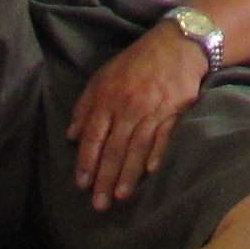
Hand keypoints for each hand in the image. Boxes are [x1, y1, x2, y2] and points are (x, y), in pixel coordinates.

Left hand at [66, 24, 208, 210]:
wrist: (177, 43)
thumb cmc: (137, 61)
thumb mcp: (104, 76)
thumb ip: (86, 105)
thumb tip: (71, 134)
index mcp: (108, 98)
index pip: (93, 136)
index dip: (86, 162)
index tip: (82, 184)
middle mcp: (128, 106)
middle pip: (114, 148)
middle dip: (105, 178)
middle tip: (99, 205)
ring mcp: (152, 109)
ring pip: (137, 148)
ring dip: (128, 174)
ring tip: (120, 197)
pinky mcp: (175, 110)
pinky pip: (164, 136)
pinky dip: (157, 154)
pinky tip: (150, 171)